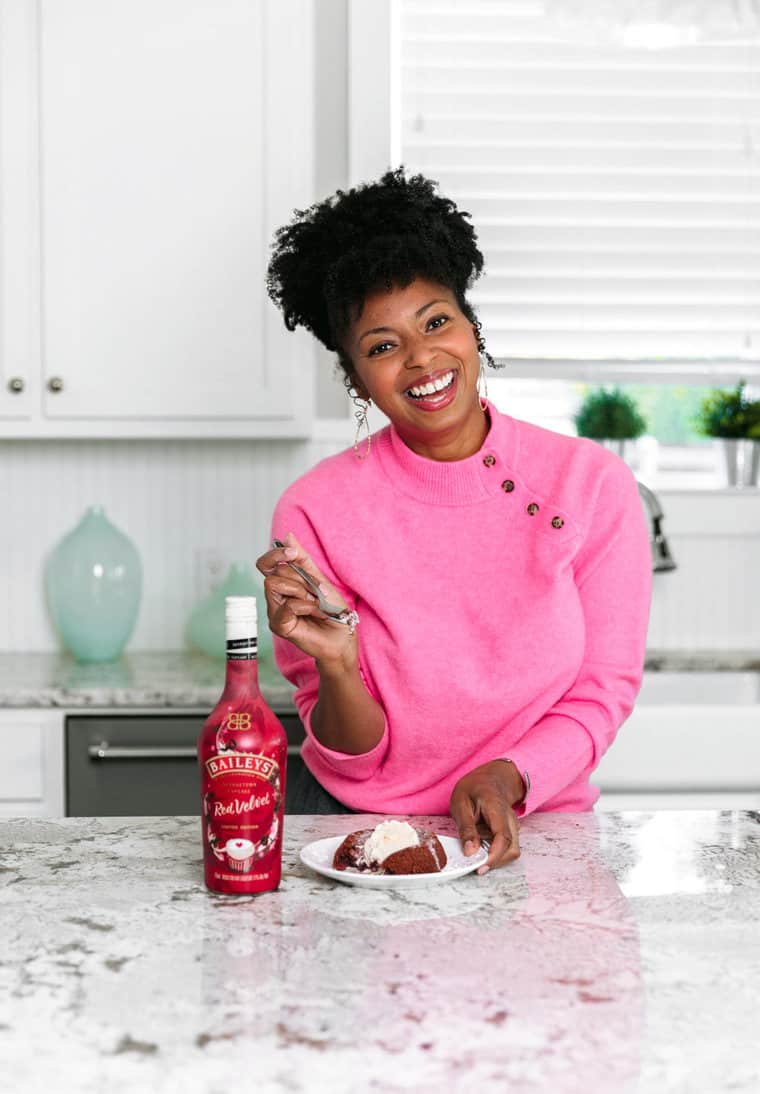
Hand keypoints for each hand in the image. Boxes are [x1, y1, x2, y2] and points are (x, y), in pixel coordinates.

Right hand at [255, 532, 356, 665]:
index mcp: (283, 585)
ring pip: (273, 584)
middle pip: (274, 573)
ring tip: (314, 602)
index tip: (292, 554)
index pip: (265, 565)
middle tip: (316, 591)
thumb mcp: (319, 579)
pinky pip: (286, 605)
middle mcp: (275, 598)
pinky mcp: (279, 626)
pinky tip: (316, 612)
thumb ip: (302, 560)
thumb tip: (287, 536)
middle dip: (300, 577)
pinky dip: (306, 606)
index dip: (275, 555)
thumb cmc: (332, 610)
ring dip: (300, 590)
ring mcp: (275, 612)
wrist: (343, 635)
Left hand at [449, 760, 523, 873]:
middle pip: (512, 848)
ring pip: (512, 850)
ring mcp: (513, 825)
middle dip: (495, 862)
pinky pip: (507, 848)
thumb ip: (466, 828)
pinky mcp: (511, 831)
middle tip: (475, 866)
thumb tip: (470, 852)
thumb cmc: (473, 789)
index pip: (502, 837)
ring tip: (476, 854)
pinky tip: (482, 848)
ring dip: (495, 858)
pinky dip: (495, 853)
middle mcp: (510, 818)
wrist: (489, 778)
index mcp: (497, 808)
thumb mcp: (460, 803)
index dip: (493, 856)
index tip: (480, 867)